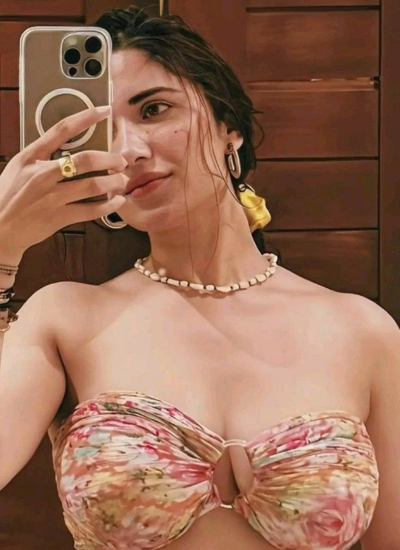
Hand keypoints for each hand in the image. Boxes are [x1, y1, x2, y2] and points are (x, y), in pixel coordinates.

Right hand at [0, 106, 127, 253]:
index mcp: (31, 157)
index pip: (62, 130)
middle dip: (110, 159)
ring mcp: (51, 197)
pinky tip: (117, 201)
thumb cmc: (9, 196)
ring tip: (121, 181)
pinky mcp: (58, 217)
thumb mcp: (19, 168)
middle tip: (121, 161)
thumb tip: (70, 147)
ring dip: (114, 183)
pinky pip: (91, 210)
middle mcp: (42, 174)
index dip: (86, 117)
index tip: (105, 111)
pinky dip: (108, 205)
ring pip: (93, 186)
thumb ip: (42, 156)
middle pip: (86, 159)